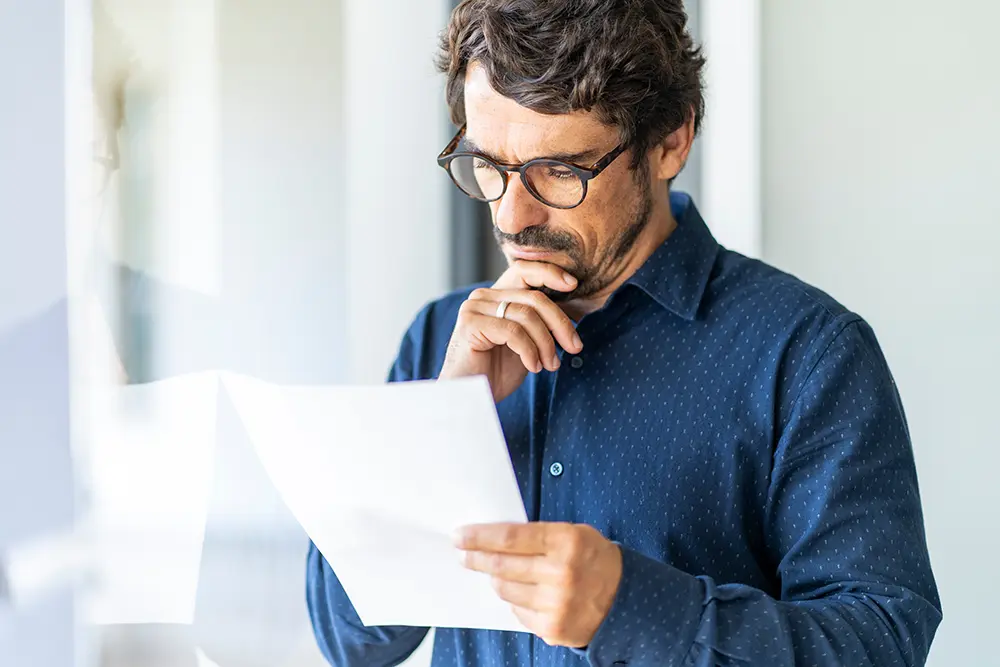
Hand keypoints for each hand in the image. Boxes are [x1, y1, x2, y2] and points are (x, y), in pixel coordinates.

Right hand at [439, 261, 583, 401]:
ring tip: (550, 365)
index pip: (524, 271)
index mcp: (496, 295)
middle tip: (575, 346)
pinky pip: (513, 332)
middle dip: (560, 323)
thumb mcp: (526, 344)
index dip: (550, 273)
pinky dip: (530, 351)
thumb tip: (574, 312)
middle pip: (534, 297)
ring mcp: (474, 308)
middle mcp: (483, 296)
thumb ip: (540, 324)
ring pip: (527, 316)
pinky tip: (533, 367)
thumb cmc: (495, 373)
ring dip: (546, 343)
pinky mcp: (470, 324)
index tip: (573, 286)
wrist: (467, 397)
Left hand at [455, 522, 622, 647]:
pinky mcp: (552, 627)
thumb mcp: (574, 533)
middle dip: (476, 558)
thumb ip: (538, 534)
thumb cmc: (594, 560)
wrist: (625, 599)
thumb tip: (493, 538)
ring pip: (505, 590)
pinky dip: (515, 599)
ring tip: (498, 572)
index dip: (480, 537)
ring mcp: (555, 604)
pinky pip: (517, 611)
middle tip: (463, 554)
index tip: (460, 536)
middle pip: (501, 565)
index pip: (509, 538)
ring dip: (496, 579)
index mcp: (566, 542)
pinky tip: (524, 591)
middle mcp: (560, 574)